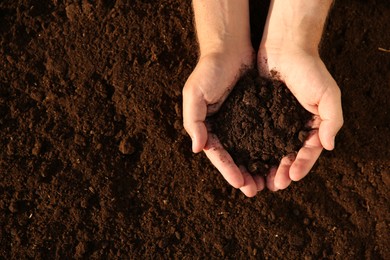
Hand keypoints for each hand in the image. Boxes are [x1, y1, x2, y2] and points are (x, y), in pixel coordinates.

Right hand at [182, 51, 264, 196]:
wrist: (229, 48)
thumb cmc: (209, 70)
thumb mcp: (194, 94)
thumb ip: (194, 121)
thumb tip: (197, 149)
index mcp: (209, 127)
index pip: (218, 154)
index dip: (228, 169)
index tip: (240, 183)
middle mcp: (225, 129)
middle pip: (234, 158)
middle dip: (245, 175)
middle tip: (256, 190)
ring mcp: (241, 123)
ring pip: (251, 152)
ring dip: (258, 168)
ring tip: (270, 182)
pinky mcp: (257, 115)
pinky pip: (264, 136)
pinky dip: (270, 149)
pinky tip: (279, 160)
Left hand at [258, 46, 342, 190]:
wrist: (284, 47)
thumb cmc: (309, 69)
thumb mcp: (328, 94)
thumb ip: (332, 120)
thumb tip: (330, 146)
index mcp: (313, 125)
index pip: (309, 151)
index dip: (301, 165)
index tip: (291, 177)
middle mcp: (294, 126)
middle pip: (289, 155)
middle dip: (281, 172)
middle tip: (272, 186)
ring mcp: (276, 122)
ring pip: (271, 150)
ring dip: (266, 166)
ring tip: (257, 180)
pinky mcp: (260, 115)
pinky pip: (256, 136)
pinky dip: (253, 150)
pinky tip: (246, 160)